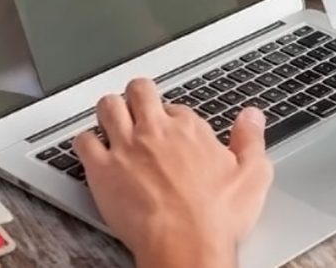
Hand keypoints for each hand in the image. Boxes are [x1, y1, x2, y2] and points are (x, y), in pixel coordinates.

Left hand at [74, 79, 272, 267]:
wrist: (185, 244)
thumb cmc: (215, 217)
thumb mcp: (252, 175)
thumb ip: (251, 139)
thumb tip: (252, 117)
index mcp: (190, 129)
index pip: (176, 107)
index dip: (173, 116)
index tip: (174, 128)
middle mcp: (155, 131)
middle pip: (139, 92)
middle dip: (138, 94)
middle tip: (139, 103)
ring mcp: (126, 148)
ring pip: (107, 107)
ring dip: (109, 109)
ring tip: (112, 117)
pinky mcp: (102, 170)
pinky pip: (83, 141)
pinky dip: (85, 141)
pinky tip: (91, 149)